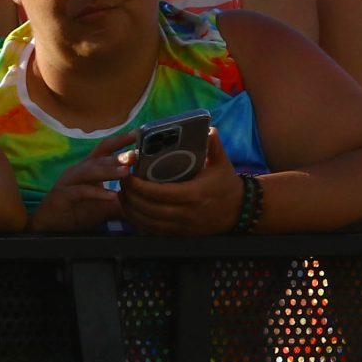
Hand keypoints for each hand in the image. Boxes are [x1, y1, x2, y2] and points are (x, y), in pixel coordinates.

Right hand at [28, 132, 132, 231]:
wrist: (50, 226)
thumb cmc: (78, 212)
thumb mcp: (105, 207)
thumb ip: (122, 202)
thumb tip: (144, 202)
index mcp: (88, 169)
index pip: (104, 149)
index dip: (119, 141)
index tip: (137, 133)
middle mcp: (78, 171)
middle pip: (98, 159)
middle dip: (116, 156)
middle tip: (134, 155)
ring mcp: (69, 182)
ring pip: (89, 172)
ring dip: (108, 171)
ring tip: (126, 172)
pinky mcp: (62, 195)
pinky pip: (81, 191)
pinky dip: (97, 193)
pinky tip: (111, 197)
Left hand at [119, 131, 243, 235]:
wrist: (240, 210)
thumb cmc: (227, 184)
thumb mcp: (222, 163)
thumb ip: (213, 146)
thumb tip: (208, 128)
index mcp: (193, 194)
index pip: (158, 193)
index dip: (138, 186)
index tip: (127, 175)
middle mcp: (185, 212)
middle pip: (148, 208)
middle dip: (130, 196)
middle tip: (121, 182)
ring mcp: (182, 225)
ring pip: (147, 221)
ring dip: (131, 210)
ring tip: (122, 195)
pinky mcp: (180, 233)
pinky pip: (153, 230)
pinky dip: (139, 222)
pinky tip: (131, 212)